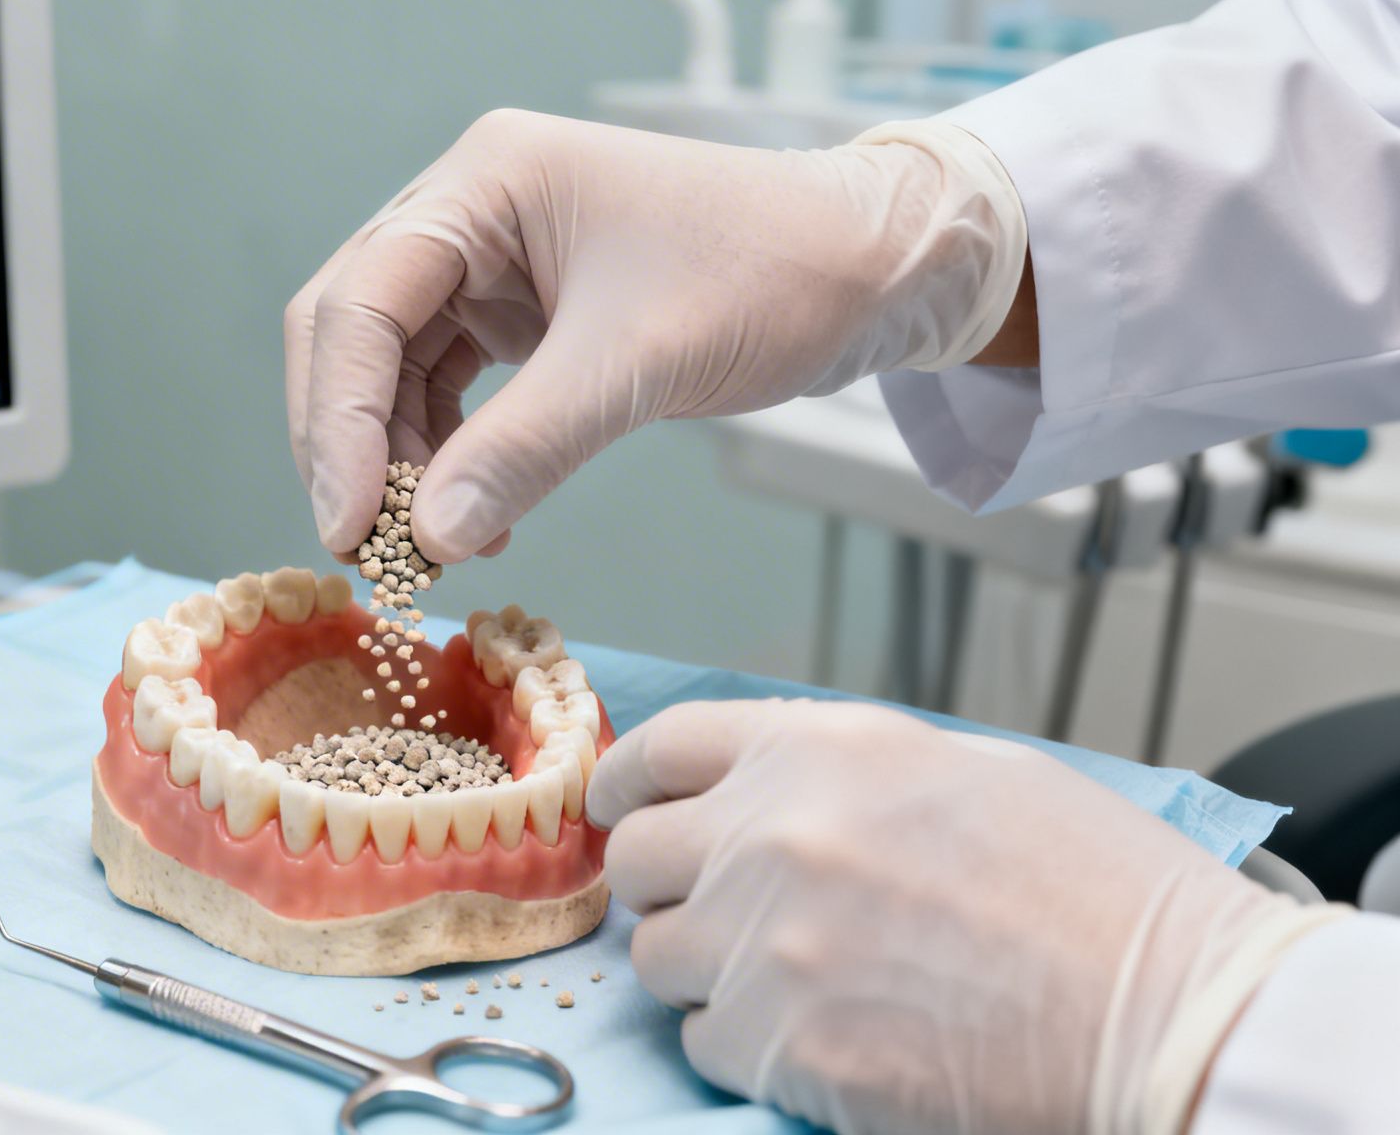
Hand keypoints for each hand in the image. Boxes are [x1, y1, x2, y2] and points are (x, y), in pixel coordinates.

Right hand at [284, 110, 1024, 562]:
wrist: (869, 268)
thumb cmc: (770, 273)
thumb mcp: (639, 363)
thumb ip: (525, 448)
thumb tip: (430, 540)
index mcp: (487, 182)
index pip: (362, 302)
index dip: (338, 420)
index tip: (350, 525)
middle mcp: (472, 210)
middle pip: (355, 333)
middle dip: (354, 445)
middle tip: (367, 547)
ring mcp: (493, 260)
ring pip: (396, 371)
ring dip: (404, 464)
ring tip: (436, 549)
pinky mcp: (522, 310)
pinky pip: (450, 390)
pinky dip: (454, 459)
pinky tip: (482, 519)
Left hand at [586, 699, 1343, 1134]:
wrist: (1170, 1013)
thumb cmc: (1098, 893)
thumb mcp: (967, 775)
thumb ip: (843, 774)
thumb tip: (766, 795)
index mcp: (821, 749)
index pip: (664, 746)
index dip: (631, 781)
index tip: (621, 808)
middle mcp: (772, 832)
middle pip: (639, 858)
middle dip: (667, 885)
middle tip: (715, 911)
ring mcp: (766, 942)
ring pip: (655, 957)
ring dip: (703, 970)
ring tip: (790, 982)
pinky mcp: (779, 1045)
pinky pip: (702, 1040)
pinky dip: (741, 1043)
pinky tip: (817, 1038)